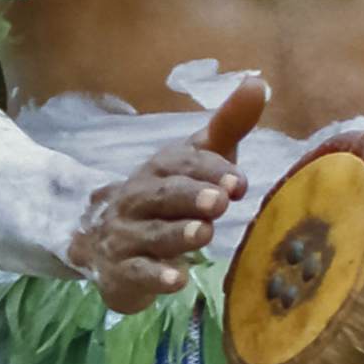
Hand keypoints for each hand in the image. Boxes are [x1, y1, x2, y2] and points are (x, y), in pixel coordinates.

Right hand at [71, 77, 262, 313]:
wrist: (105, 239)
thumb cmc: (168, 196)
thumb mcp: (196, 160)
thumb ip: (227, 126)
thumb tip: (258, 82)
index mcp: (159, 169)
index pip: (182, 163)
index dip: (210, 170)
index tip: (240, 182)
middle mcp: (139, 197)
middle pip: (163, 194)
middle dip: (190, 196)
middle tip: (220, 201)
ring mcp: (128, 234)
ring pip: (152, 233)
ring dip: (177, 233)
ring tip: (204, 234)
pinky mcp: (124, 270)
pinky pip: (138, 272)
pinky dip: (156, 277)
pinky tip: (177, 281)